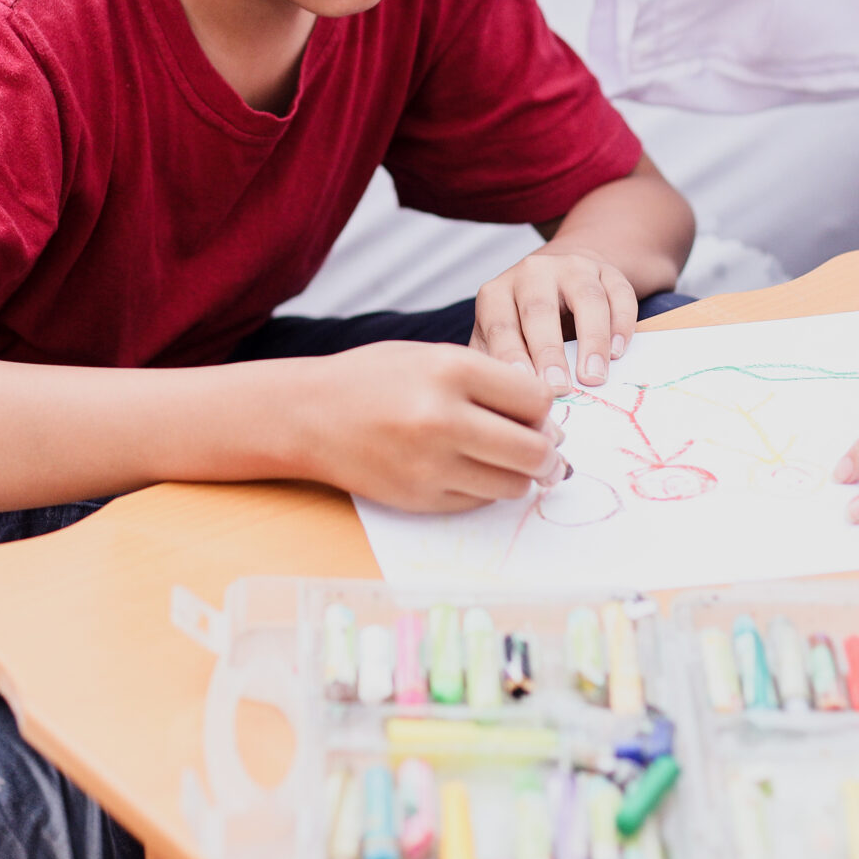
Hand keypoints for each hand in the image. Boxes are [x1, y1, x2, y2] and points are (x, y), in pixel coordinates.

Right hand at [294, 342, 564, 512]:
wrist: (308, 415)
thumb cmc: (375, 379)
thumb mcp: (432, 356)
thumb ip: (491, 381)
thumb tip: (550, 425)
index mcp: (450, 370)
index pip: (536, 399)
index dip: (543, 407)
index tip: (532, 410)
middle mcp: (442, 418)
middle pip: (533, 449)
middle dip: (548, 452)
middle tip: (546, 449)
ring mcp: (430, 464)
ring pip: (513, 484)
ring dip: (520, 475)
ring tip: (505, 458)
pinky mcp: (420, 498)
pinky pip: (480, 501)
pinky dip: (485, 488)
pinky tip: (469, 468)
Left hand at [471, 243, 639, 393]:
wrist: (557, 279)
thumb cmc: (523, 324)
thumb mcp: (500, 340)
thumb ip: (498, 366)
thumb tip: (505, 405)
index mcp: (497, 294)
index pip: (500, 326)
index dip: (511, 356)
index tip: (524, 385)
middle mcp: (532, 273)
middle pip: (540, 309)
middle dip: (549, 352)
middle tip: (558, 388)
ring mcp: (572, 267)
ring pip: (586, 298)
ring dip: (592, 340)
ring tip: (593, 377)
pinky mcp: (607, 271)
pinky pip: (619, 294)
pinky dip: (621, 324)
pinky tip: (617, 352)